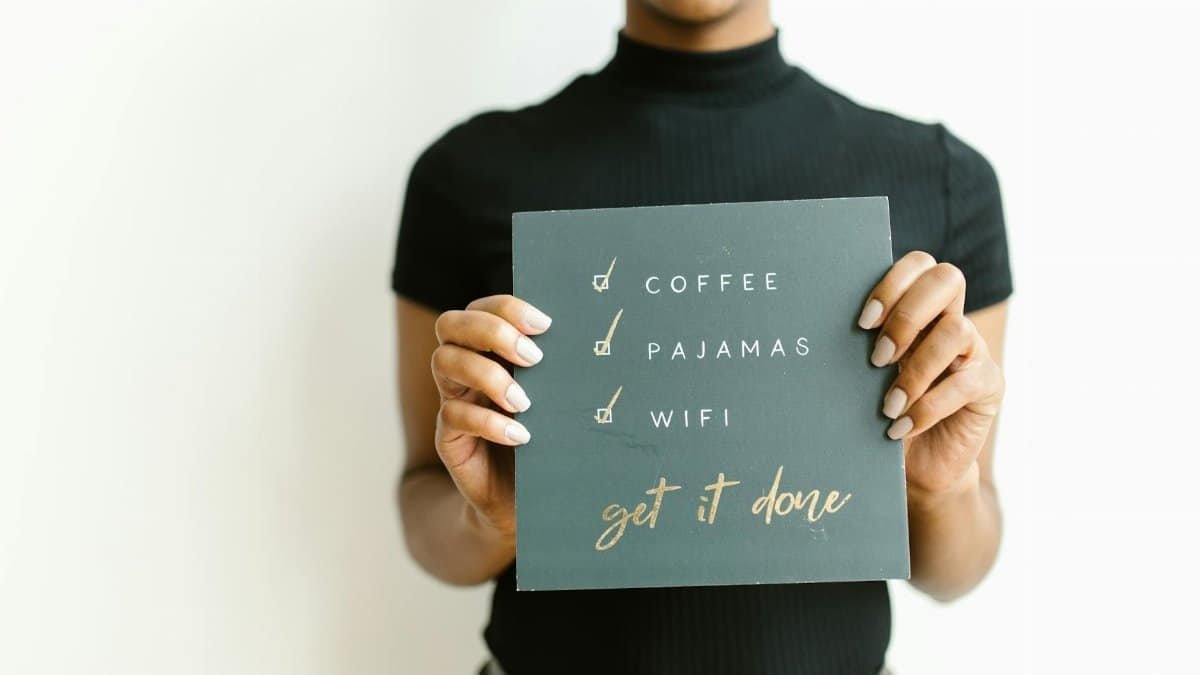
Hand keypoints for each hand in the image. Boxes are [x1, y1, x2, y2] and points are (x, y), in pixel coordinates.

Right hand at [430, 294, 551, 540]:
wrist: (525, 499)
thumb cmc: (547, 438)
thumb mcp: (555, 399)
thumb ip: (557, 369)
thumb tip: (591, 337)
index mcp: (489, 348)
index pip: (481, 308)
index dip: (506, 308)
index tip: (544, 325)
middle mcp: (465, 366)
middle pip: (450, 324)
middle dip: (491, 332)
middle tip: (533, 358)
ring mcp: (453, 399)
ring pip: (444, 362)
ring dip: (488, 376)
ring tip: (524, 403)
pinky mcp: (449, 436)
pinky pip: (454, 415)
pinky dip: (489, 422)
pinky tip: (521, 437)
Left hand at [857, 251, 1004, 497]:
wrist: (917, 464)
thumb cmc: (884, 411)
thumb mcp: (868, 376)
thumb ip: (862, 347)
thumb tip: (817, 327)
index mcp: (920, 308)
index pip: (919, 265)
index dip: (893, 283)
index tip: (863, 322)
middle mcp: (951, 320)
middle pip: (947, 279)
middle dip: (908, 314)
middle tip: (878, 356)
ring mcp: (974, 350)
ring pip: (955, 331)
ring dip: (915, 369)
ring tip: (888, 403)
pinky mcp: (988, 386)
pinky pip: (964, 383)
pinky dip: (927, 406)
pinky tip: (901, 425)